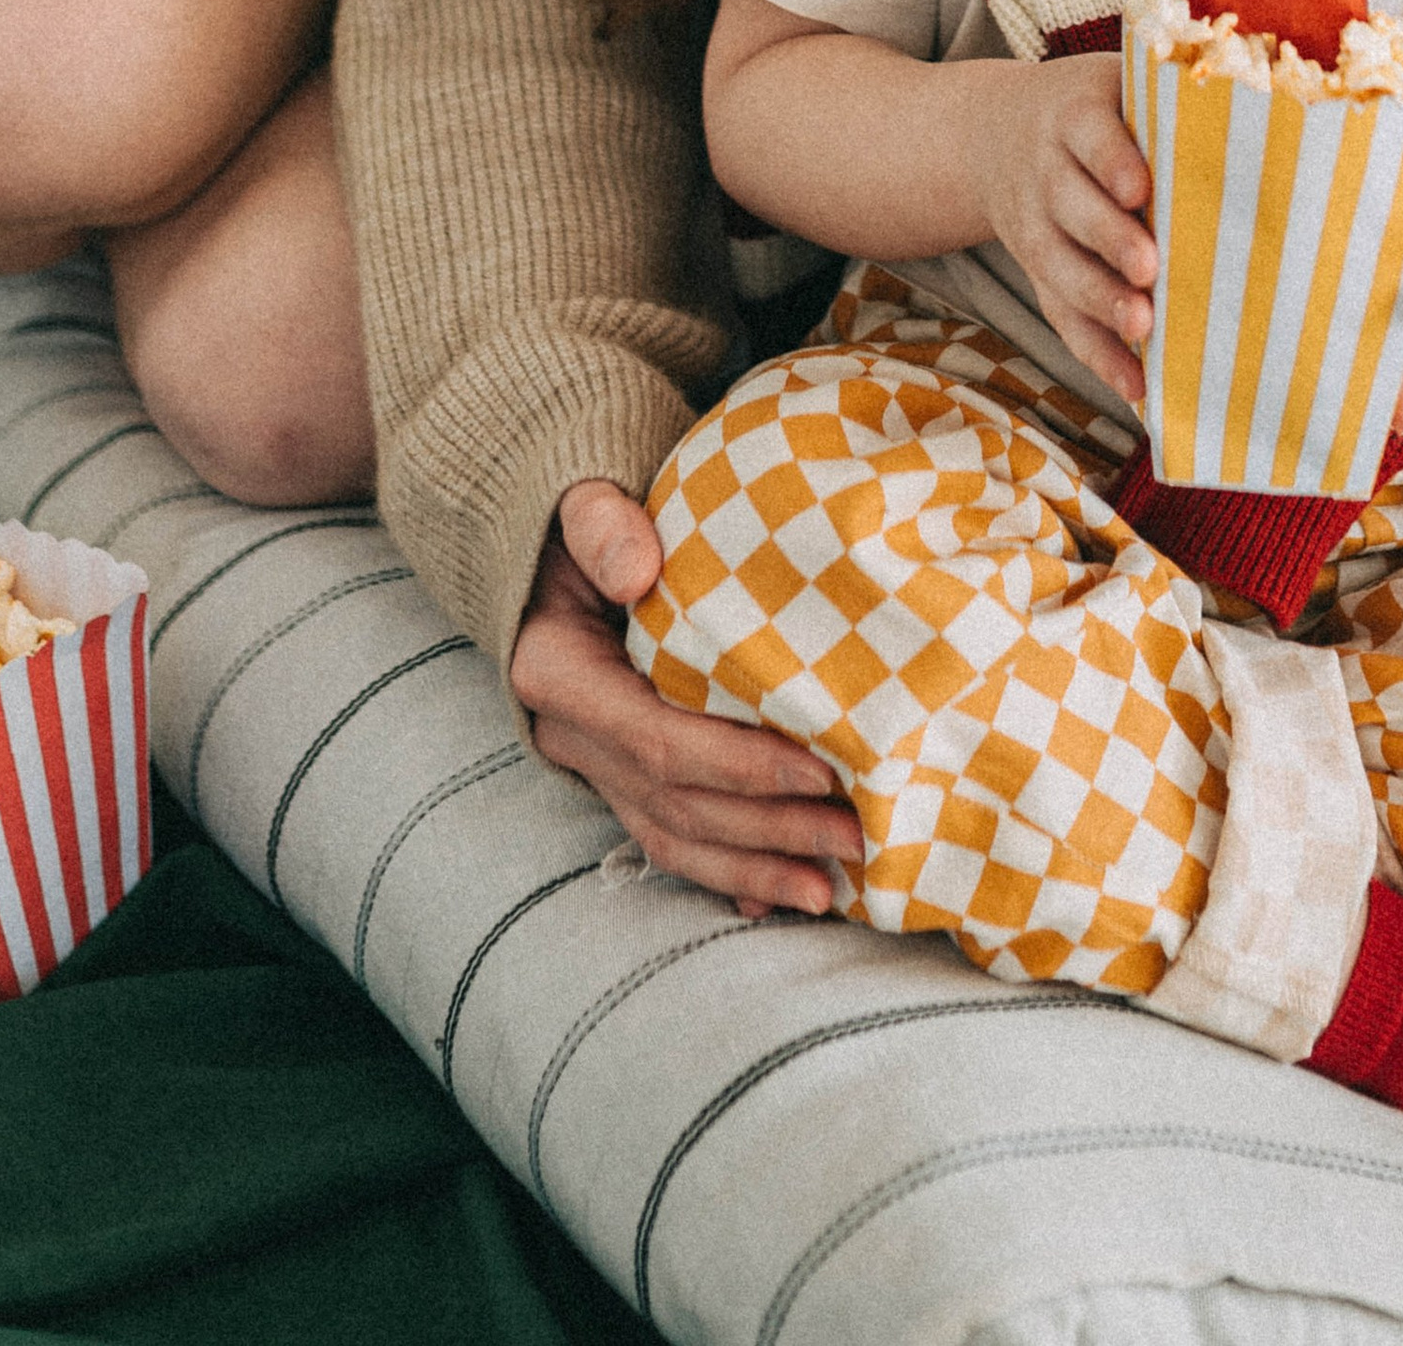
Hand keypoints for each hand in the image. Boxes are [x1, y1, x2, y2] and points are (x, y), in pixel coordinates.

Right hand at [508, 484, 864, 919]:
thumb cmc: (579, 521)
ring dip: (753, 868)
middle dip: (766, 828)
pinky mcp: (621, 774)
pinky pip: (670, 838)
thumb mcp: (581, 505)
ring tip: (832, 888)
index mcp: (556, 673)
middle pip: (675, 802)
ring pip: (673, 837)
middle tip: (855, 836)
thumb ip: (602, 526)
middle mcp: (571, 734)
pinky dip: (727, 874)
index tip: (819, 768)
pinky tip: (781, 897)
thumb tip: (640, 569)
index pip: (655, 739)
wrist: (547, 547)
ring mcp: (594, 763)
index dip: (737, 764)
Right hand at [971, 53, 1154, 406]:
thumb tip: (1272, 124)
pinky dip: (1096, 352)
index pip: (1090, 135)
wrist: (996, 131)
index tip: (1141, 189)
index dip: (1112, 162)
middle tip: (1148, 268)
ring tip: (1142, 327)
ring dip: (1100, 300)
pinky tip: (1134, 383)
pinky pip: (1060, 315)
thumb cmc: (1097, 111)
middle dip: (1108, 239)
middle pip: (1070, 205)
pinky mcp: (1037, 272)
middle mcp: (1045, 170)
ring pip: (1059, 266)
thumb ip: (1173, 102)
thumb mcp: (1117, 86)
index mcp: (1074, 116)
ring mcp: (1034, 224)